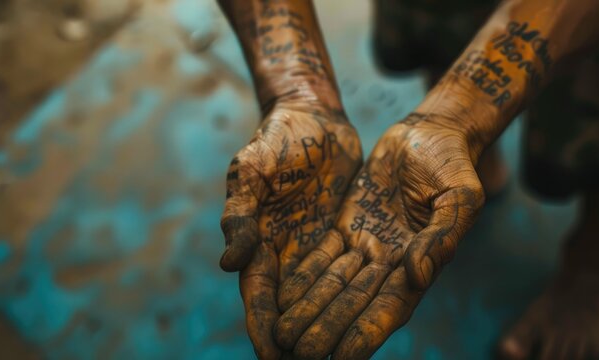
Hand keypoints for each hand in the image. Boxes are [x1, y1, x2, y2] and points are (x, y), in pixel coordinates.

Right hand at [220, 102, 361, 358]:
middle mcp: (285, 255)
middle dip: (300, 339)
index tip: (272, 358)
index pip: (259, 298)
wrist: (313, 119)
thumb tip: (230, 263)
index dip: (263, 329)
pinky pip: (349, 273)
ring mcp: (313, 248)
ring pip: (323, 298)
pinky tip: (368, 317)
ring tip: (343, 357)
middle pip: (292, 308)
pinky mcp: (341, 237)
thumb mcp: (251, 172)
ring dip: (331, 326)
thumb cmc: (274, 140)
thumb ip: (240, 215)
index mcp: (258, 244)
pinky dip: (355, 297)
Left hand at [274, 112, 484, 359]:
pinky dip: (304, 276)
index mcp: (422, 262)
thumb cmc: (453, 163)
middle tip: (300, 354)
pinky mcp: (347, 225)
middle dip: (328, 328)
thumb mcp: (459, 196)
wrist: (429, 134)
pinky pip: (322, 255)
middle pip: (355, 303)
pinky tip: (283, 296)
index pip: (390, 307)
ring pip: (333, 283)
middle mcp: (391, 262)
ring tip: (284, 334)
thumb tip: (416, 274)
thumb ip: (441, 237)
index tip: (344, 359)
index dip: (367, 332)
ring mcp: (367, 244)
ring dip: (309, 309)